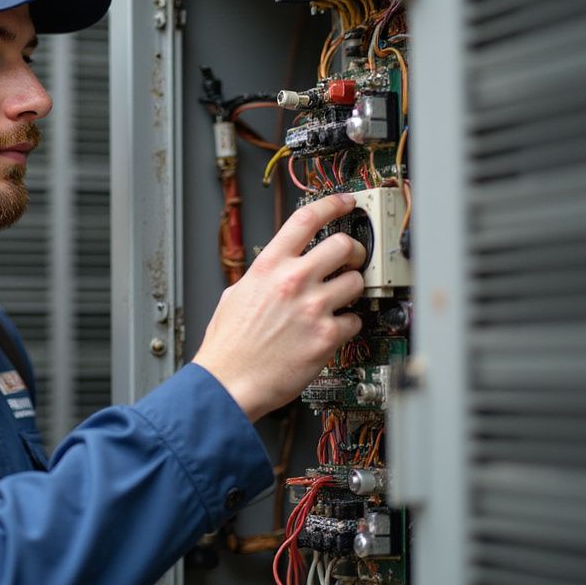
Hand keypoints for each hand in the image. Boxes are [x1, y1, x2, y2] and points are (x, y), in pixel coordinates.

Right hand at [192, 192, 365, 420]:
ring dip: (353, 288)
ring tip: (341, 299)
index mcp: (268, 266)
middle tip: (352, 259)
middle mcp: (293, 281)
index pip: (307, 219)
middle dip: (353, 250)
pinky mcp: (326, 337)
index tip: (346, 202)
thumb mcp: (235, 295)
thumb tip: (277, 269)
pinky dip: (348, 325)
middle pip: (344, 245)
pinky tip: (332, 330)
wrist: (229, 382)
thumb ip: (262, 276)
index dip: (333, 204)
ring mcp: (312, 308)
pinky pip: (354, 321)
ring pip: (357, 281)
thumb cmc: (228, 346)